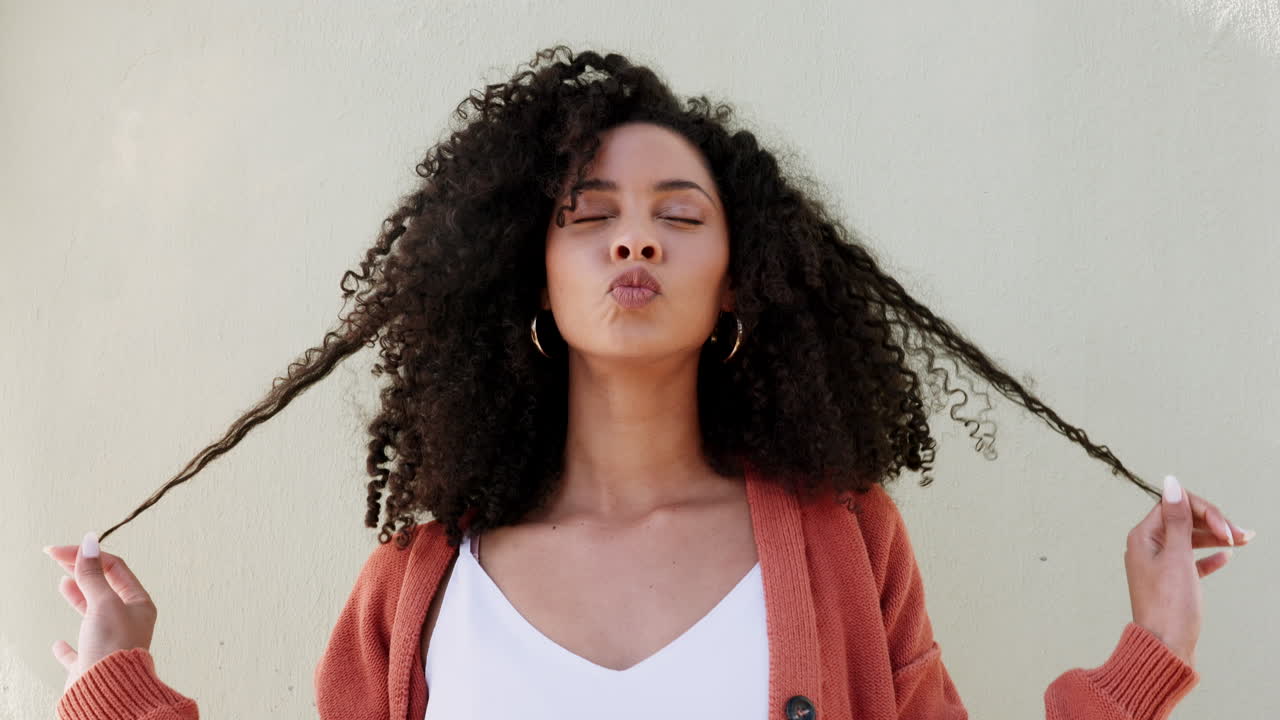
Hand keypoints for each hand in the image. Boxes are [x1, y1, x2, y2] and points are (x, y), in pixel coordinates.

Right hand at [44, 533, 157, 692]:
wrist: (108, 692)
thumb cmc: (113, 647)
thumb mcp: (103, 603)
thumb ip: (93, 575)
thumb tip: (89, 543)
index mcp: (139, 604)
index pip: (115, 568)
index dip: (88, 555)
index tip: (59, 551)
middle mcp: (128, 622)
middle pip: (105, 588)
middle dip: (83, 570)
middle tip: (58, 557)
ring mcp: (110, 643)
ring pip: (93, 614)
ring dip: (79, 597)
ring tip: (64, 583)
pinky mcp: (92, 664)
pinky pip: (80, 652)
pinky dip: (68, 648)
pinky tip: (58, 644)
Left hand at [1124, 475, 1253, 668]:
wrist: (1166, 649)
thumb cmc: (1169, 606)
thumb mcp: (1177, 557)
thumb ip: (1178, 519)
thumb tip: (1171, 482)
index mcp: (1142, 537)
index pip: (1173, 505)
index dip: (1204, 511)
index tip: (1226, 529)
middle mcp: (1146, 548)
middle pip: (1183, 520)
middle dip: (1213, 523)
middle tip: (1242, 536)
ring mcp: (1157, 565)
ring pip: (1190, 541)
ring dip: (1215, 538)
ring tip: (1244, 541)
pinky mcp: (1170, 583)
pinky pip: (1191, 562)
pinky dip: (1209, 557)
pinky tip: (1227, 557)